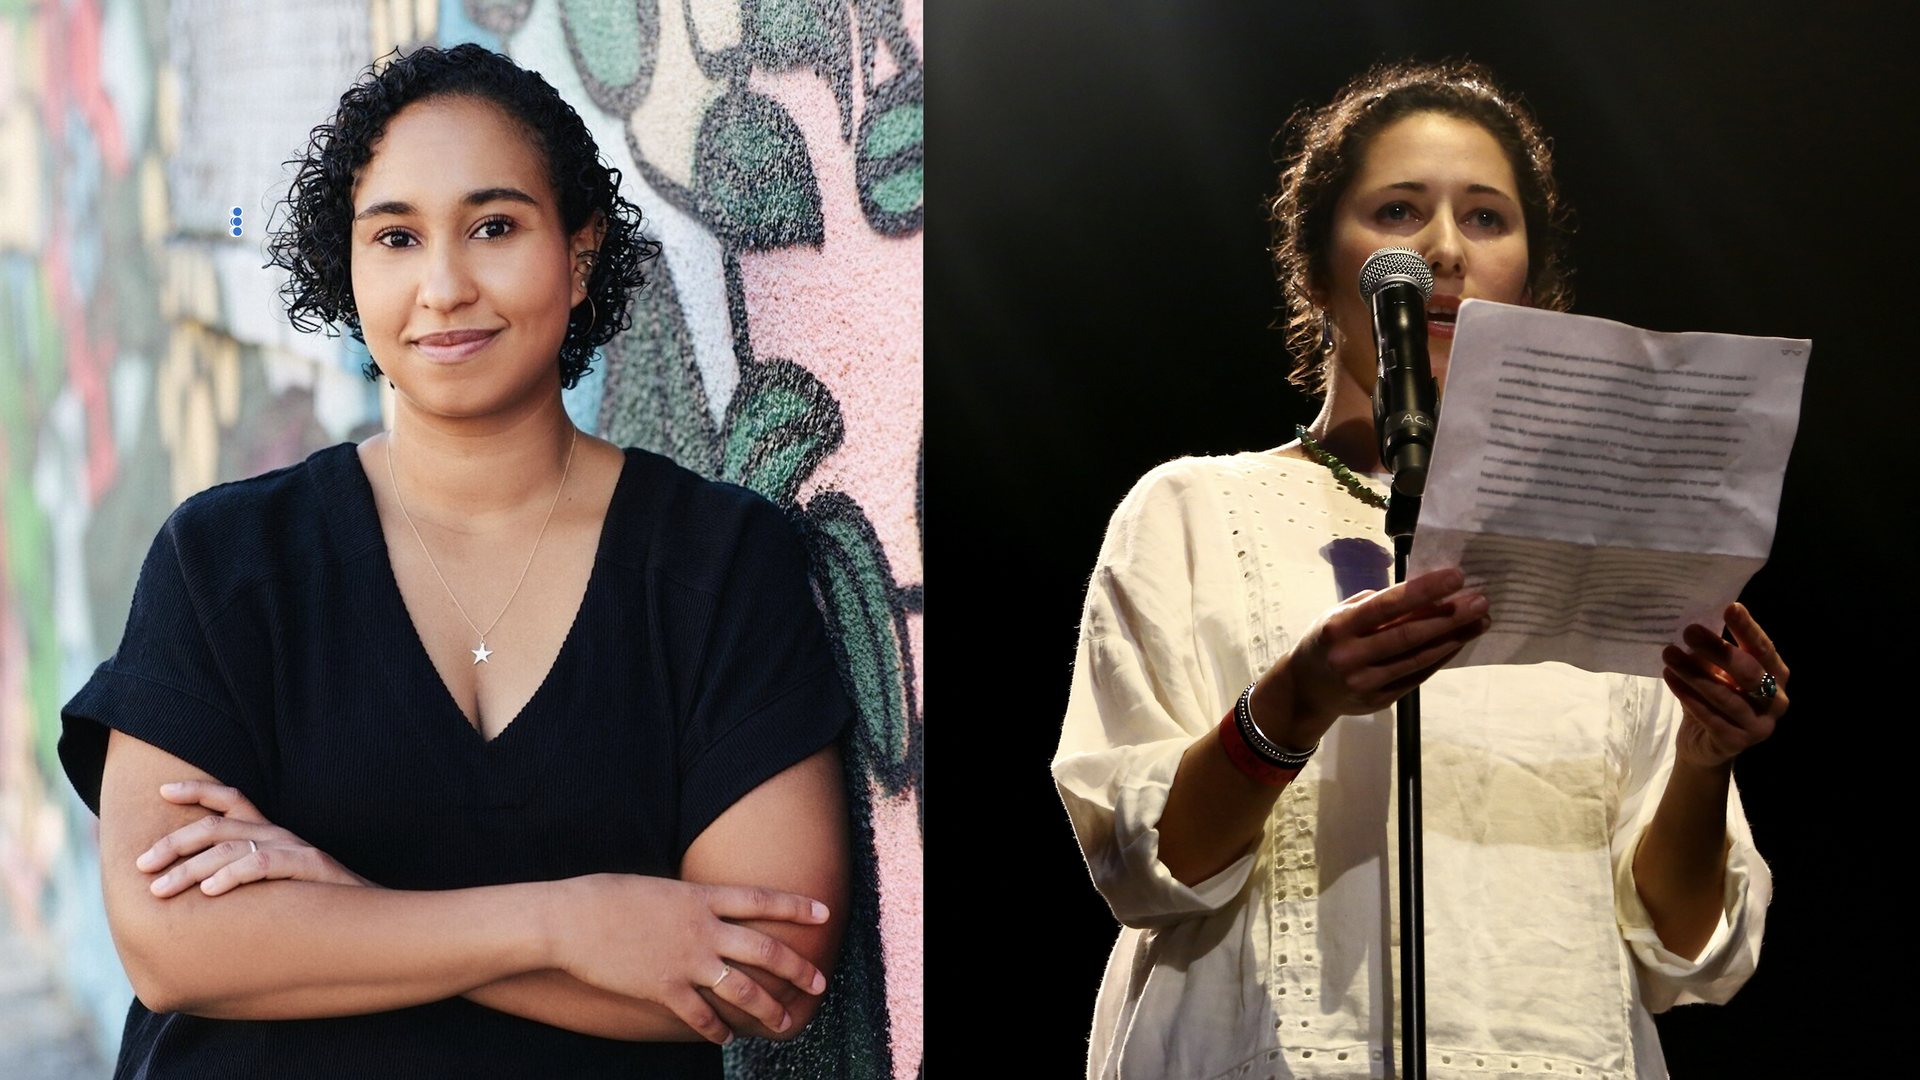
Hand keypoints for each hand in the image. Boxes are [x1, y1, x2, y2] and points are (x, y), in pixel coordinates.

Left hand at [135, 780, 373, 897]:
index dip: (197, 789)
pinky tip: (209, 892)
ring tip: (160, 889)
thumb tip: (197, 893)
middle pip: (216, 825)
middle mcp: (278, 833)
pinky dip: (232, 876)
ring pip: (230, 847)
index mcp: (270, 832)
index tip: (162, 790)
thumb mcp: (277, 884)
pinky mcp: (308, 867)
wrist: (370, 917)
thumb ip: (245, 878)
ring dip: (189, 868)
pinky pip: (262, 865)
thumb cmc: (317, 905)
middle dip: (173, 844)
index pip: (231, 798)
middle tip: (141, 866)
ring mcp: (293, 848)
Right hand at [553, 874, 829, 1044]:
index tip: (824, 911)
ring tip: (784, 1022)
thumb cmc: (608, 897)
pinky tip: (727, 1039)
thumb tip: (708, 906)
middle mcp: (703, 929)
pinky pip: (701, 1015)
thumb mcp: (659, 888)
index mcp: (701, 897)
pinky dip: (717, 1030)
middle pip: (764, 949)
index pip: (762, 899)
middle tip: (819, 981)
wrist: (571, 920)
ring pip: (742, 989)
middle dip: (797, 967)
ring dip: (767, 1008)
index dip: (796, 906)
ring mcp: (686, 961)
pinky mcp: (664, 989)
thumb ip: (690, 901)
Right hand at [1259, 567, 1488, 745]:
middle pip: (1409, 635)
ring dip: (1453, 638)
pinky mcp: (1379, 701)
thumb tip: (1422, 595)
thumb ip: (1374, 606)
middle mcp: (1351, 657)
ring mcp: (1365, 683)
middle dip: (1449, 617)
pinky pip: (1416, 677)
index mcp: (1339, 628)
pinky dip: (1440, 658)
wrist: (1305, 690)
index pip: (1387, 606)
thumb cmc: (1326, 641)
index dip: (1424, 590)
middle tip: (1480, 602)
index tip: (1456, 577)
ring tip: (1480, 621)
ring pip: (1418, 658)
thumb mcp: (1338, 615)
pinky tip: (1458, 642)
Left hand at [1661, 602, 1788, 769]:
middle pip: (1749, 672)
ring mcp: (1759, 726)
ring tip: (1669, 654)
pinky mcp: (1737, 742)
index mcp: (1776, 677)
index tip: (1730, 607)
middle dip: (1718, 650)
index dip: (1748, 629)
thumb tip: (1694, 624)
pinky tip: (1670, 677)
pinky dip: (1687, 695)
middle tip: (1689, 631)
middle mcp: (1776, 701)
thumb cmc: (1715, 700)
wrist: (1704, 746)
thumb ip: (1715, 654)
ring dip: (1695, 673)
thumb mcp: (1717, 673)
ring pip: (1725, 696)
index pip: (1764, 649)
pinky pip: (1710, 716)